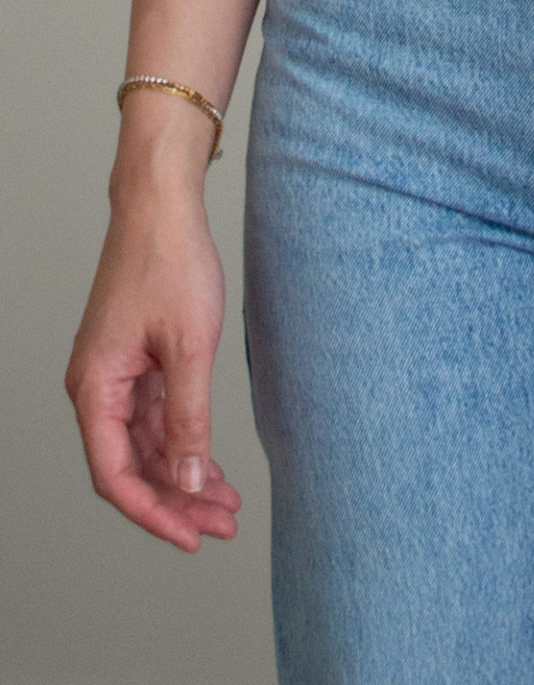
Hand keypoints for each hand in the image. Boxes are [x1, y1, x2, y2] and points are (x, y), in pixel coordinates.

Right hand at [65, 193, 240, 552]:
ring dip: (182, 476)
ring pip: (145, 445)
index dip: (153, 514)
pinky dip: (181, 442)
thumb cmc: (170, 261)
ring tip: (227, 504)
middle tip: (224, 525)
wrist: (162, 205)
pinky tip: (210, 466)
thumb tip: (186, 482)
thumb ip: (188, 418)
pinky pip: (153, 418)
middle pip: (131, 466)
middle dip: (176, 501)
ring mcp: (115, 375)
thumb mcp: (189, 346)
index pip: (115, 475)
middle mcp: (96, 387)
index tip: (192, 538)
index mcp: (95, 387)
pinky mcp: (134, 361)